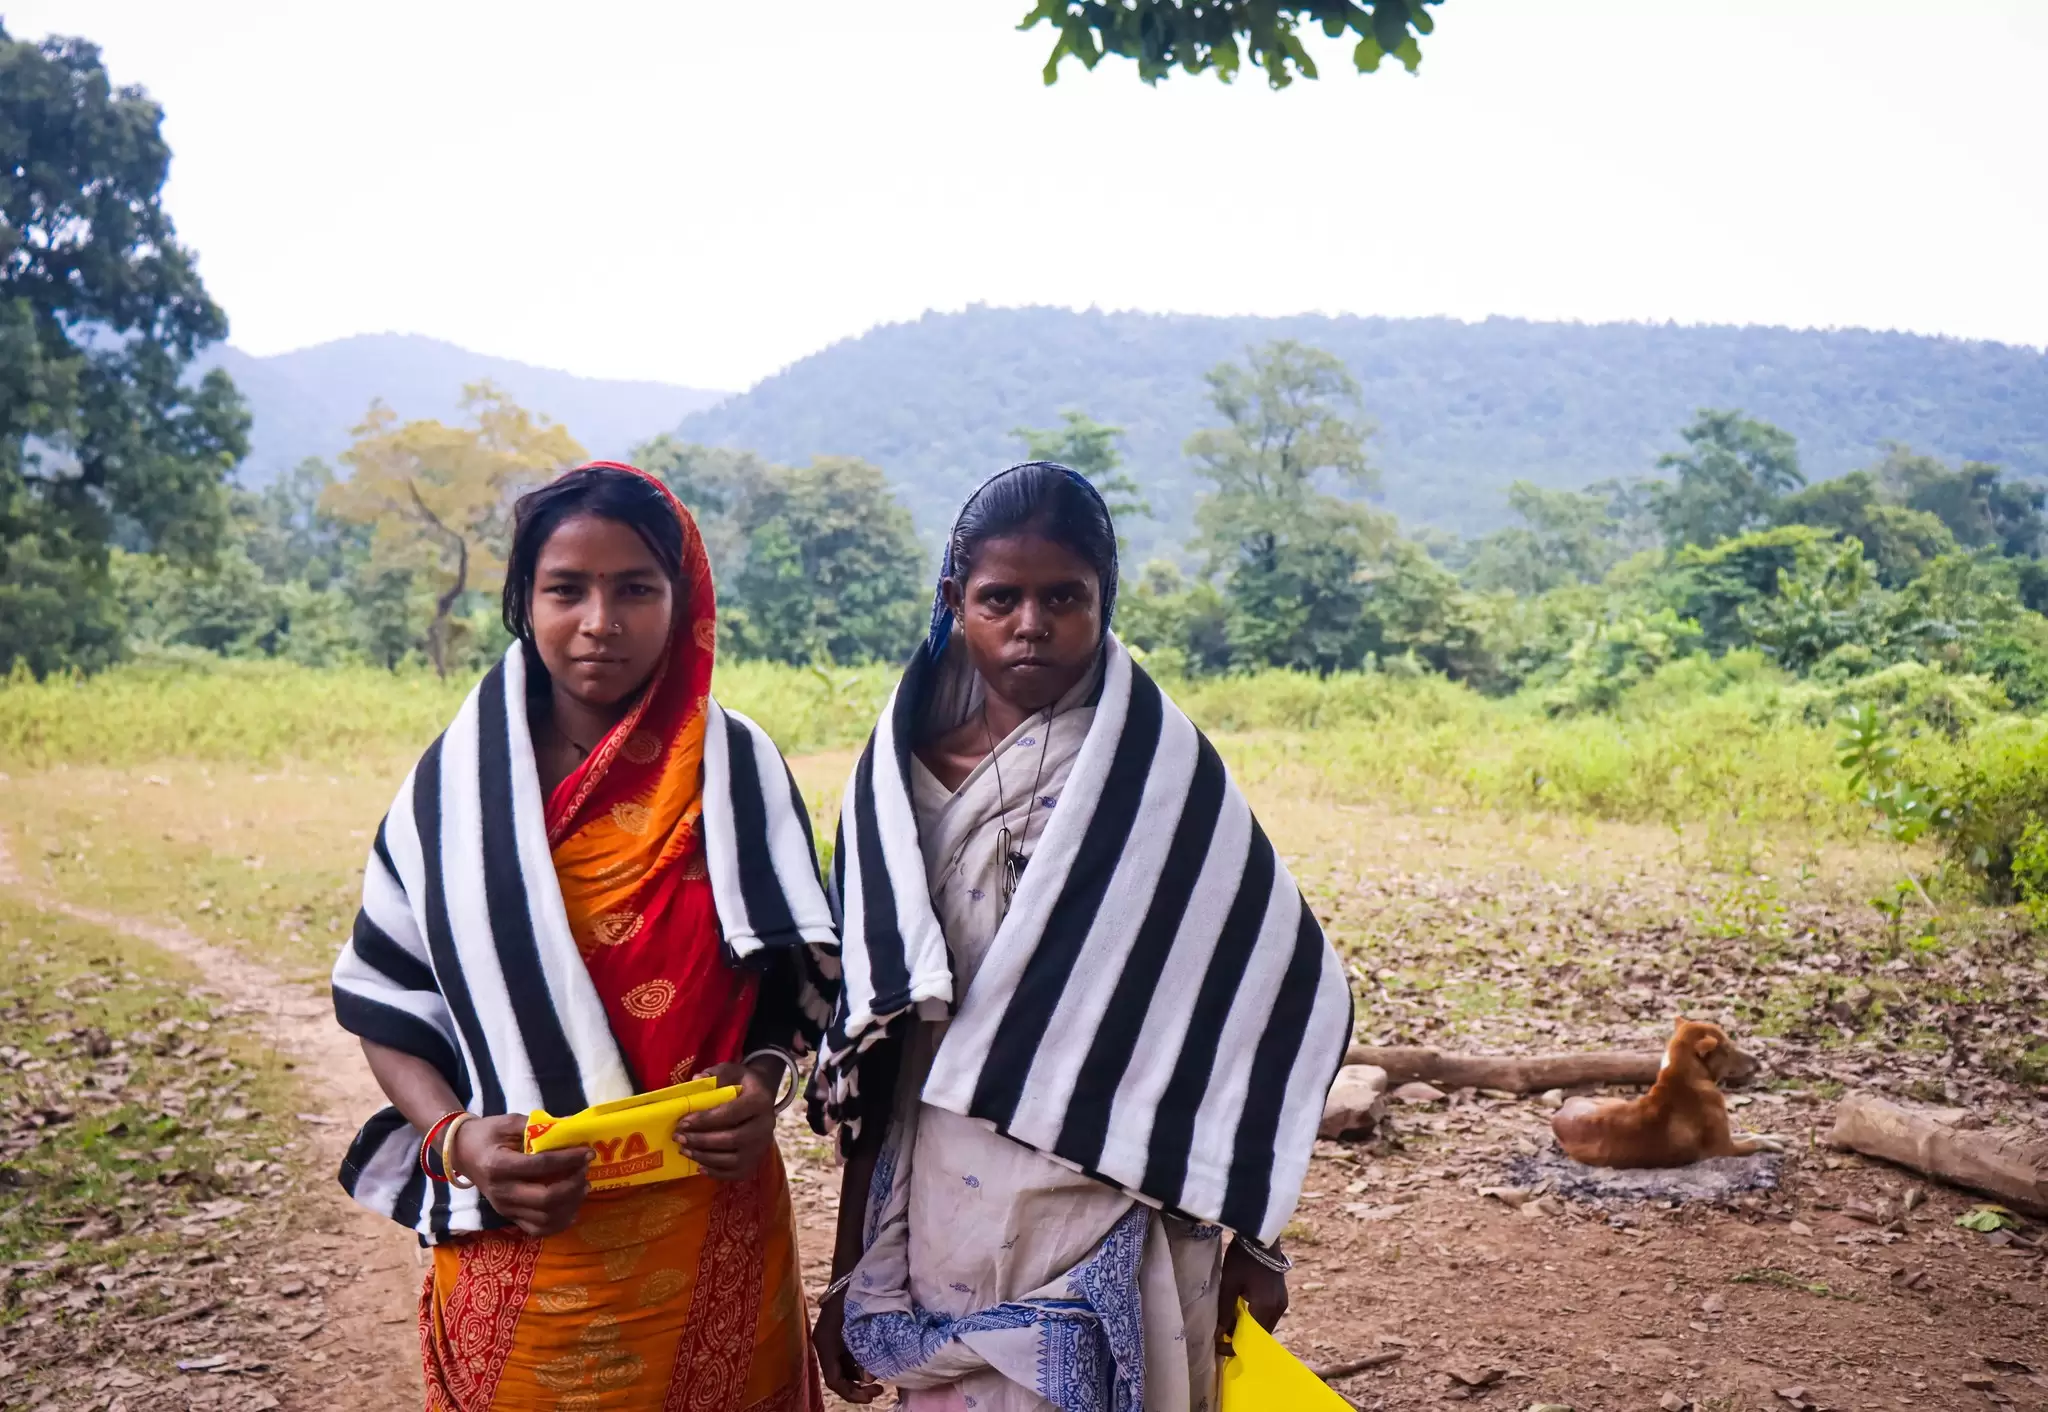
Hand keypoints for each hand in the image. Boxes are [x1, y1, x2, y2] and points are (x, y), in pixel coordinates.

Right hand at [450, 1113, 590, 1237]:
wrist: (461, 1153)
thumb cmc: (487, 1135)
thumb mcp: (509, 1122)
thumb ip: (539, 1125)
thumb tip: (572, 1125)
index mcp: (499, 1165)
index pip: (541, 1166)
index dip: (568, 1159)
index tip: (588, 1152)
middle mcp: (502, 1192)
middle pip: (545, 1198)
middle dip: (573, 1185)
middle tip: (585, 1171)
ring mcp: (504, 1208)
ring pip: (544, 1218)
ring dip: (570, 1204)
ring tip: (582, 1187)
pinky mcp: (509, 1217)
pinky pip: (537, 1229)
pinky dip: (558, 1223)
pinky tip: (572, 1209)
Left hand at [673, 1060, 777, 1181]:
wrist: (762, 1098)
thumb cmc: (742, 1084)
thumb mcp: (732, 1071)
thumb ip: (716, 1074)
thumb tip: (696, 1080)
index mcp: (761, 1101)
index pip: (732, 1113)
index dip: (705, 1120)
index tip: (683, 1122)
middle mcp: (766, 1126)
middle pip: (733, 1139)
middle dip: (702, 1140)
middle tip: (679, 1137)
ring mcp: (762, 1146)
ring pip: (733, 1159)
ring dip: (705, 1157)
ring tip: (684, 1150)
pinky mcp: (756, 1161)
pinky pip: (736, 1173)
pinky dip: (716, 1173)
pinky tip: (699, 1166)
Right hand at [812, 1287, 883, 1403]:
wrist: (850, 1270)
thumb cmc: (856, 1295)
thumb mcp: (860, 1327)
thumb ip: (863, 1353)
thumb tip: (869, 1378)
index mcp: (825, 1344)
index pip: (834, 1380)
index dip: (852, 1393)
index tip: (871, 1396)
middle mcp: (824, 1344)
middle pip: (838, 1376)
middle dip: (858, 1387)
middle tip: (880, 1389)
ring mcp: (829, 1339)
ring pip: (842, 1368)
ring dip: (860, 1376)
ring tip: (881, 1376)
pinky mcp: (837, 1334)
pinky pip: (846, 1357)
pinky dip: (859, 1363)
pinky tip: (874, 1361)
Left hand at [1215, 1238, 1288, 1351]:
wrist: (1260, 1234)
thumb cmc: (1242, 1257)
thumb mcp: (1229, 1283)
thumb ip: (1224, 1310)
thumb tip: (1218, 1335)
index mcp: (1266, 1308)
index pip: (1251, 1340)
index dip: (1233, 1346)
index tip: (1217, 1346)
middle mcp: (1278, 1309)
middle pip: (1259, 1335)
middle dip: (1240, 1338)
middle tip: (1219, 1336)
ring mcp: (1282, 1302)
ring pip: (1264, 1326)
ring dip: (1247, 1328)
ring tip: (1227, 1324)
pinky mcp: (1281, 1296)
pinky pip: (1267, 1315)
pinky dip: (1254, 1318)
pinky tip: (1239, 1312)